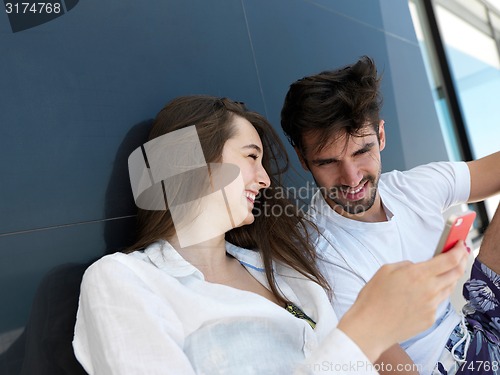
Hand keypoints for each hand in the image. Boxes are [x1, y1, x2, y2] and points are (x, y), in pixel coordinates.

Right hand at [337, 241, 468, 361]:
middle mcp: (430, 290)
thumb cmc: (373, 298)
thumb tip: (417, 267)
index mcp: (419, 274)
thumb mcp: (386, 270)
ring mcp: (432, 307)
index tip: (460, 245)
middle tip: (460, 255)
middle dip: (461, 261)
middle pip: (456, 273)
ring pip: (448, 289)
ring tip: (442, 273)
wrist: (370, 326)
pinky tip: (421, 296)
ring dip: (449, 278)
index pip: (450, 260)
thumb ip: (407, 265)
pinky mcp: (429, 319)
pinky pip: (437, 304)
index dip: (458, 250)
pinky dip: (433, 296)